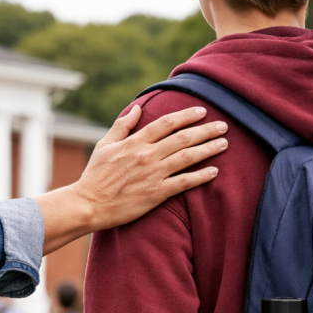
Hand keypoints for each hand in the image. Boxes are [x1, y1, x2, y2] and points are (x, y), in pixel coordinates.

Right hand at [35, 105, 227, 254]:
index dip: (187, 115)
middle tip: (223, 125)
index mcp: (135, 141)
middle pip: (183, 137)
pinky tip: (214, 171)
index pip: (167, 123)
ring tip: (224, 144)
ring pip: (188, 157)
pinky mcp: (156, 194)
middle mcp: (147, 155)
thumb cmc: (95, 175)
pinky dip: (201, 176)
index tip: (202, 111)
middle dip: (206, 130)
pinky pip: (184, 183)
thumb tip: (137, 107)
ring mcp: (153, 174)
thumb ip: (122, 125)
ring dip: (209, 149)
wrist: (89, 204)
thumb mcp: (105, 145)